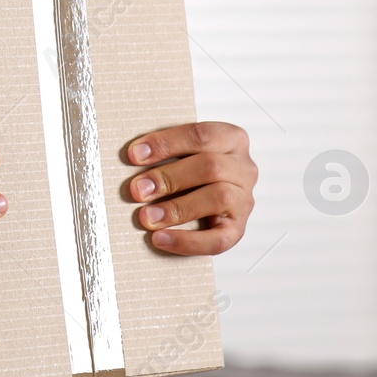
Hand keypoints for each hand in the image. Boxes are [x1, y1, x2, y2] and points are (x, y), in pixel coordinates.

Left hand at [122, 121, 255, 254]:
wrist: (207, 203)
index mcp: (231, 140)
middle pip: (210, 167)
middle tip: (138, 189)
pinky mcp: (237, 230)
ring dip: (177, 208)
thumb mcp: (183, 154)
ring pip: (218, 198)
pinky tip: (161, 239)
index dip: (166, 144)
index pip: (201, 136)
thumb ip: (166, 153)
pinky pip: (218, 239)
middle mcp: (243, 168)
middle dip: (169, 178)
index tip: (135, 155)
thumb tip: (133, 158)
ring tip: (147, 216)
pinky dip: (187, 241)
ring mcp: (244, 200)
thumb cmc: (190, 171)